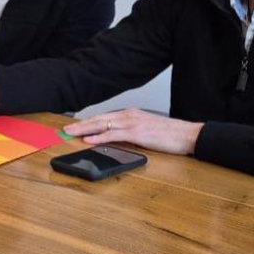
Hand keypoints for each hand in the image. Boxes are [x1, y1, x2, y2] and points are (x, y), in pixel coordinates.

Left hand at [63, 109, 204, 154]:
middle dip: (80, 124)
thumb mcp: (146, 130)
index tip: (75, 126)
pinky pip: (114, 134)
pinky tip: (89, 139)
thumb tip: (115, 138)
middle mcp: (129, 116)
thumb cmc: (169, 134)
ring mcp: (132, 124)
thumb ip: (130, 131)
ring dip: (84, 129)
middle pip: (99, 119)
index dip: (87, 122)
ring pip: (102, 125)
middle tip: (65, 129)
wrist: (188, 134)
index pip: (104, 117)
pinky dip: (99, 137)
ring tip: (70, 133)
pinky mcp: (137, 133)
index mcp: (130, 114)